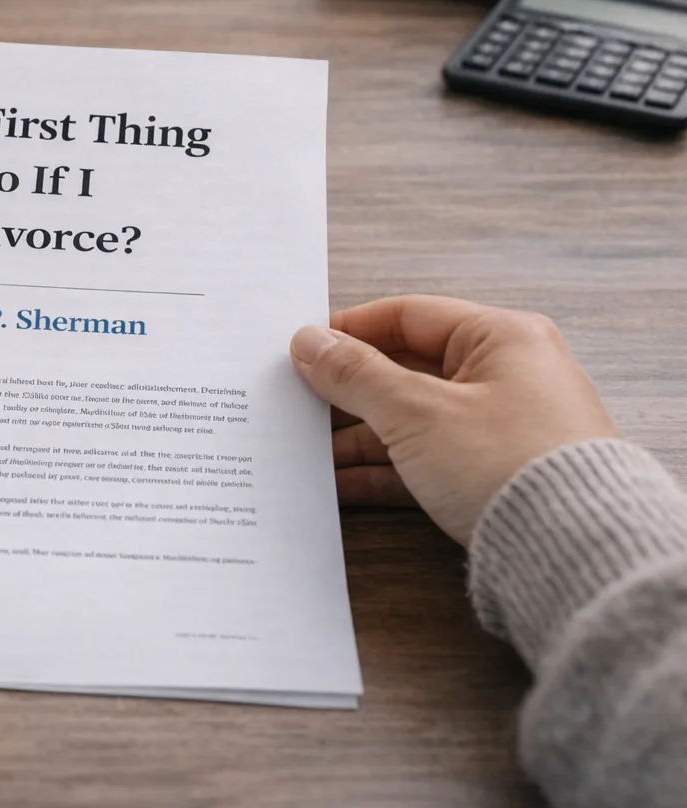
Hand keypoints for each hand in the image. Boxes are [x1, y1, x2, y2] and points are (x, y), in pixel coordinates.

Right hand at [289, 295, 618, 545]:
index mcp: (501, 338)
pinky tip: (337, 484)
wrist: (575, 553)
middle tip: (295, 401)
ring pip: (410, 421)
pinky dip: (382, 471)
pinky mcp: (492, 476)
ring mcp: (501, 429)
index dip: (349, 330)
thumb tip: (310, 343)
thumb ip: (356, 375)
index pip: (408, 316)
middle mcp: (507, 376)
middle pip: (405, 371)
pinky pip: (425, 462)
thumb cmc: (510, 464)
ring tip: (305, 450)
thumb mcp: (416, 412)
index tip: (302, 349)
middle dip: (348, 391)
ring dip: (358, 436)